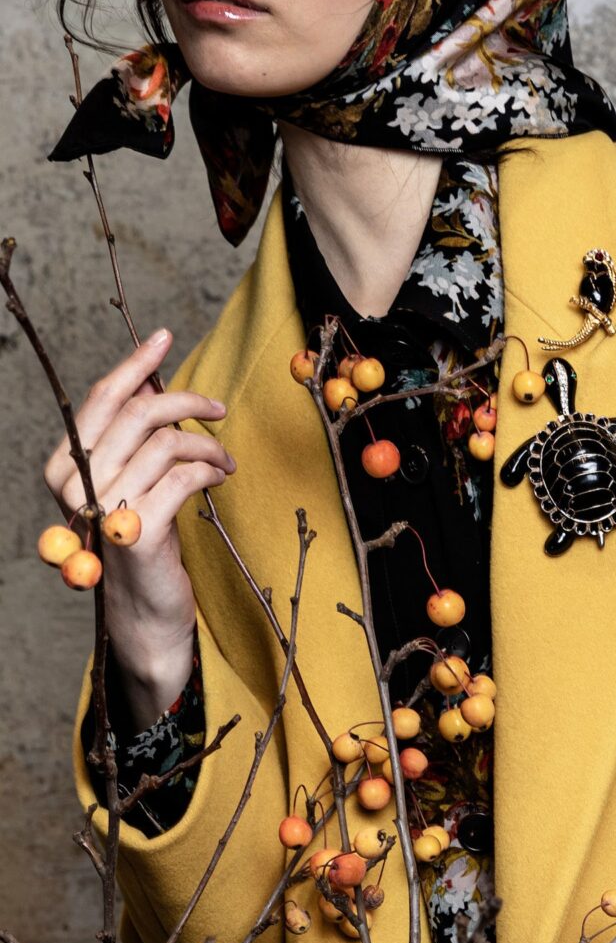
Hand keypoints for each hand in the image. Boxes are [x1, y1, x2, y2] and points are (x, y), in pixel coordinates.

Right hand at [42, 325, 231, 722]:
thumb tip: (152, 378)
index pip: (103, 399)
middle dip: (186, 402)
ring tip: (225, 460)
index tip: (164, 337)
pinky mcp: (140, 531)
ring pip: (166, 442)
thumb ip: (132, 436)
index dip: (136, 364)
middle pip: (138, 413)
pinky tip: (221, 477)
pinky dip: (210, 470)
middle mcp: (75, 483)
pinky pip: (184, 476)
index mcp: (63, 464)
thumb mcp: (131, 479)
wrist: (146, 606)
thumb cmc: (140, 536)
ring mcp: (105, 507)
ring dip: (206, 444)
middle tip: (218, 409)